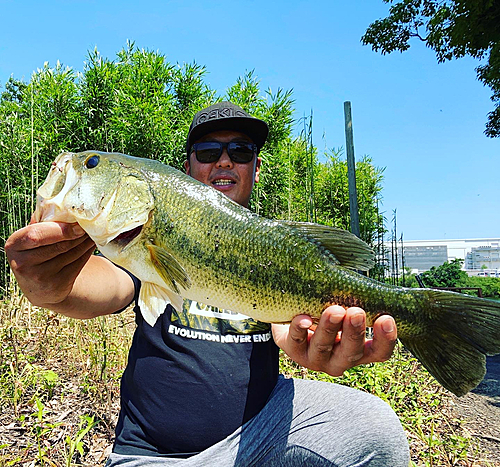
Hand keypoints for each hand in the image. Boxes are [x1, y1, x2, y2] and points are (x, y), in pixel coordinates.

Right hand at [5, 221, 95, 307]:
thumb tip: (62, 204)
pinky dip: (88, 251)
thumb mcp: (30, 239)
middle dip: (77, 234)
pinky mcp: (58, 284)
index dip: (60, 229)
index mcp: (14, 246)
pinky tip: (92, 243)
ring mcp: (41, 276)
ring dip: (86, 241)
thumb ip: (41, 224)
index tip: (77, 224)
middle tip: (89, 225)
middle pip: (58, 245)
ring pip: (71, 253)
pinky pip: (78, 263)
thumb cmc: (36, 254)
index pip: (35, 235)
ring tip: (93, 231)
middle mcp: (24, 263)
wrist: (40, 287)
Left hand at [272, 305, 396, 375]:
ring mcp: (316, 358)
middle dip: (354, 331)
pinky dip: (299, 329)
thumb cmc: (326, 312)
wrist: (293, 320)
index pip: (379, 352)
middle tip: (356, 312)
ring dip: (329, 328)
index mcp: (358, 351)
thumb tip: (363, 281)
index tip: (387, 318)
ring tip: (333, 310)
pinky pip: (296, 341)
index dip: (386, 339)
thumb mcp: (344, 309)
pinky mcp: (294, 351)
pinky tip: (302, 319)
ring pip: (323, 346)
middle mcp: (339, 359)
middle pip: (351, 352)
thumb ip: (355, 301)